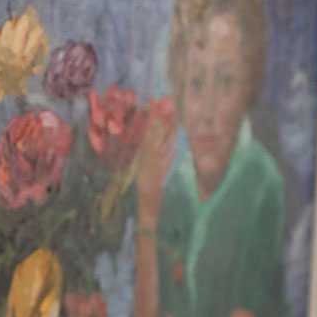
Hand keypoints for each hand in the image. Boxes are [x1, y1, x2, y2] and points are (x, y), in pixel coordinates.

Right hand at [136, 99, 176, 228]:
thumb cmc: (147, 192)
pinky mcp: (157, 178)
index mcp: (141, 161)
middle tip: (163, 108)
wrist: (146, 209)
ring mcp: (150, 170)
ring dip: (164, 136)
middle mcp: (144, 163)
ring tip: (171, 122)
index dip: (149, 122)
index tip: (153, 107)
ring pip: (158, 149)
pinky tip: (175, 145)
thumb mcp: (146, 173)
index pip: (145, 137)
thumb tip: (157, 145)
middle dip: (156, 123)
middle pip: (151, 139)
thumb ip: (150, 159)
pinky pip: (164, 163)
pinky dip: (169, 154)